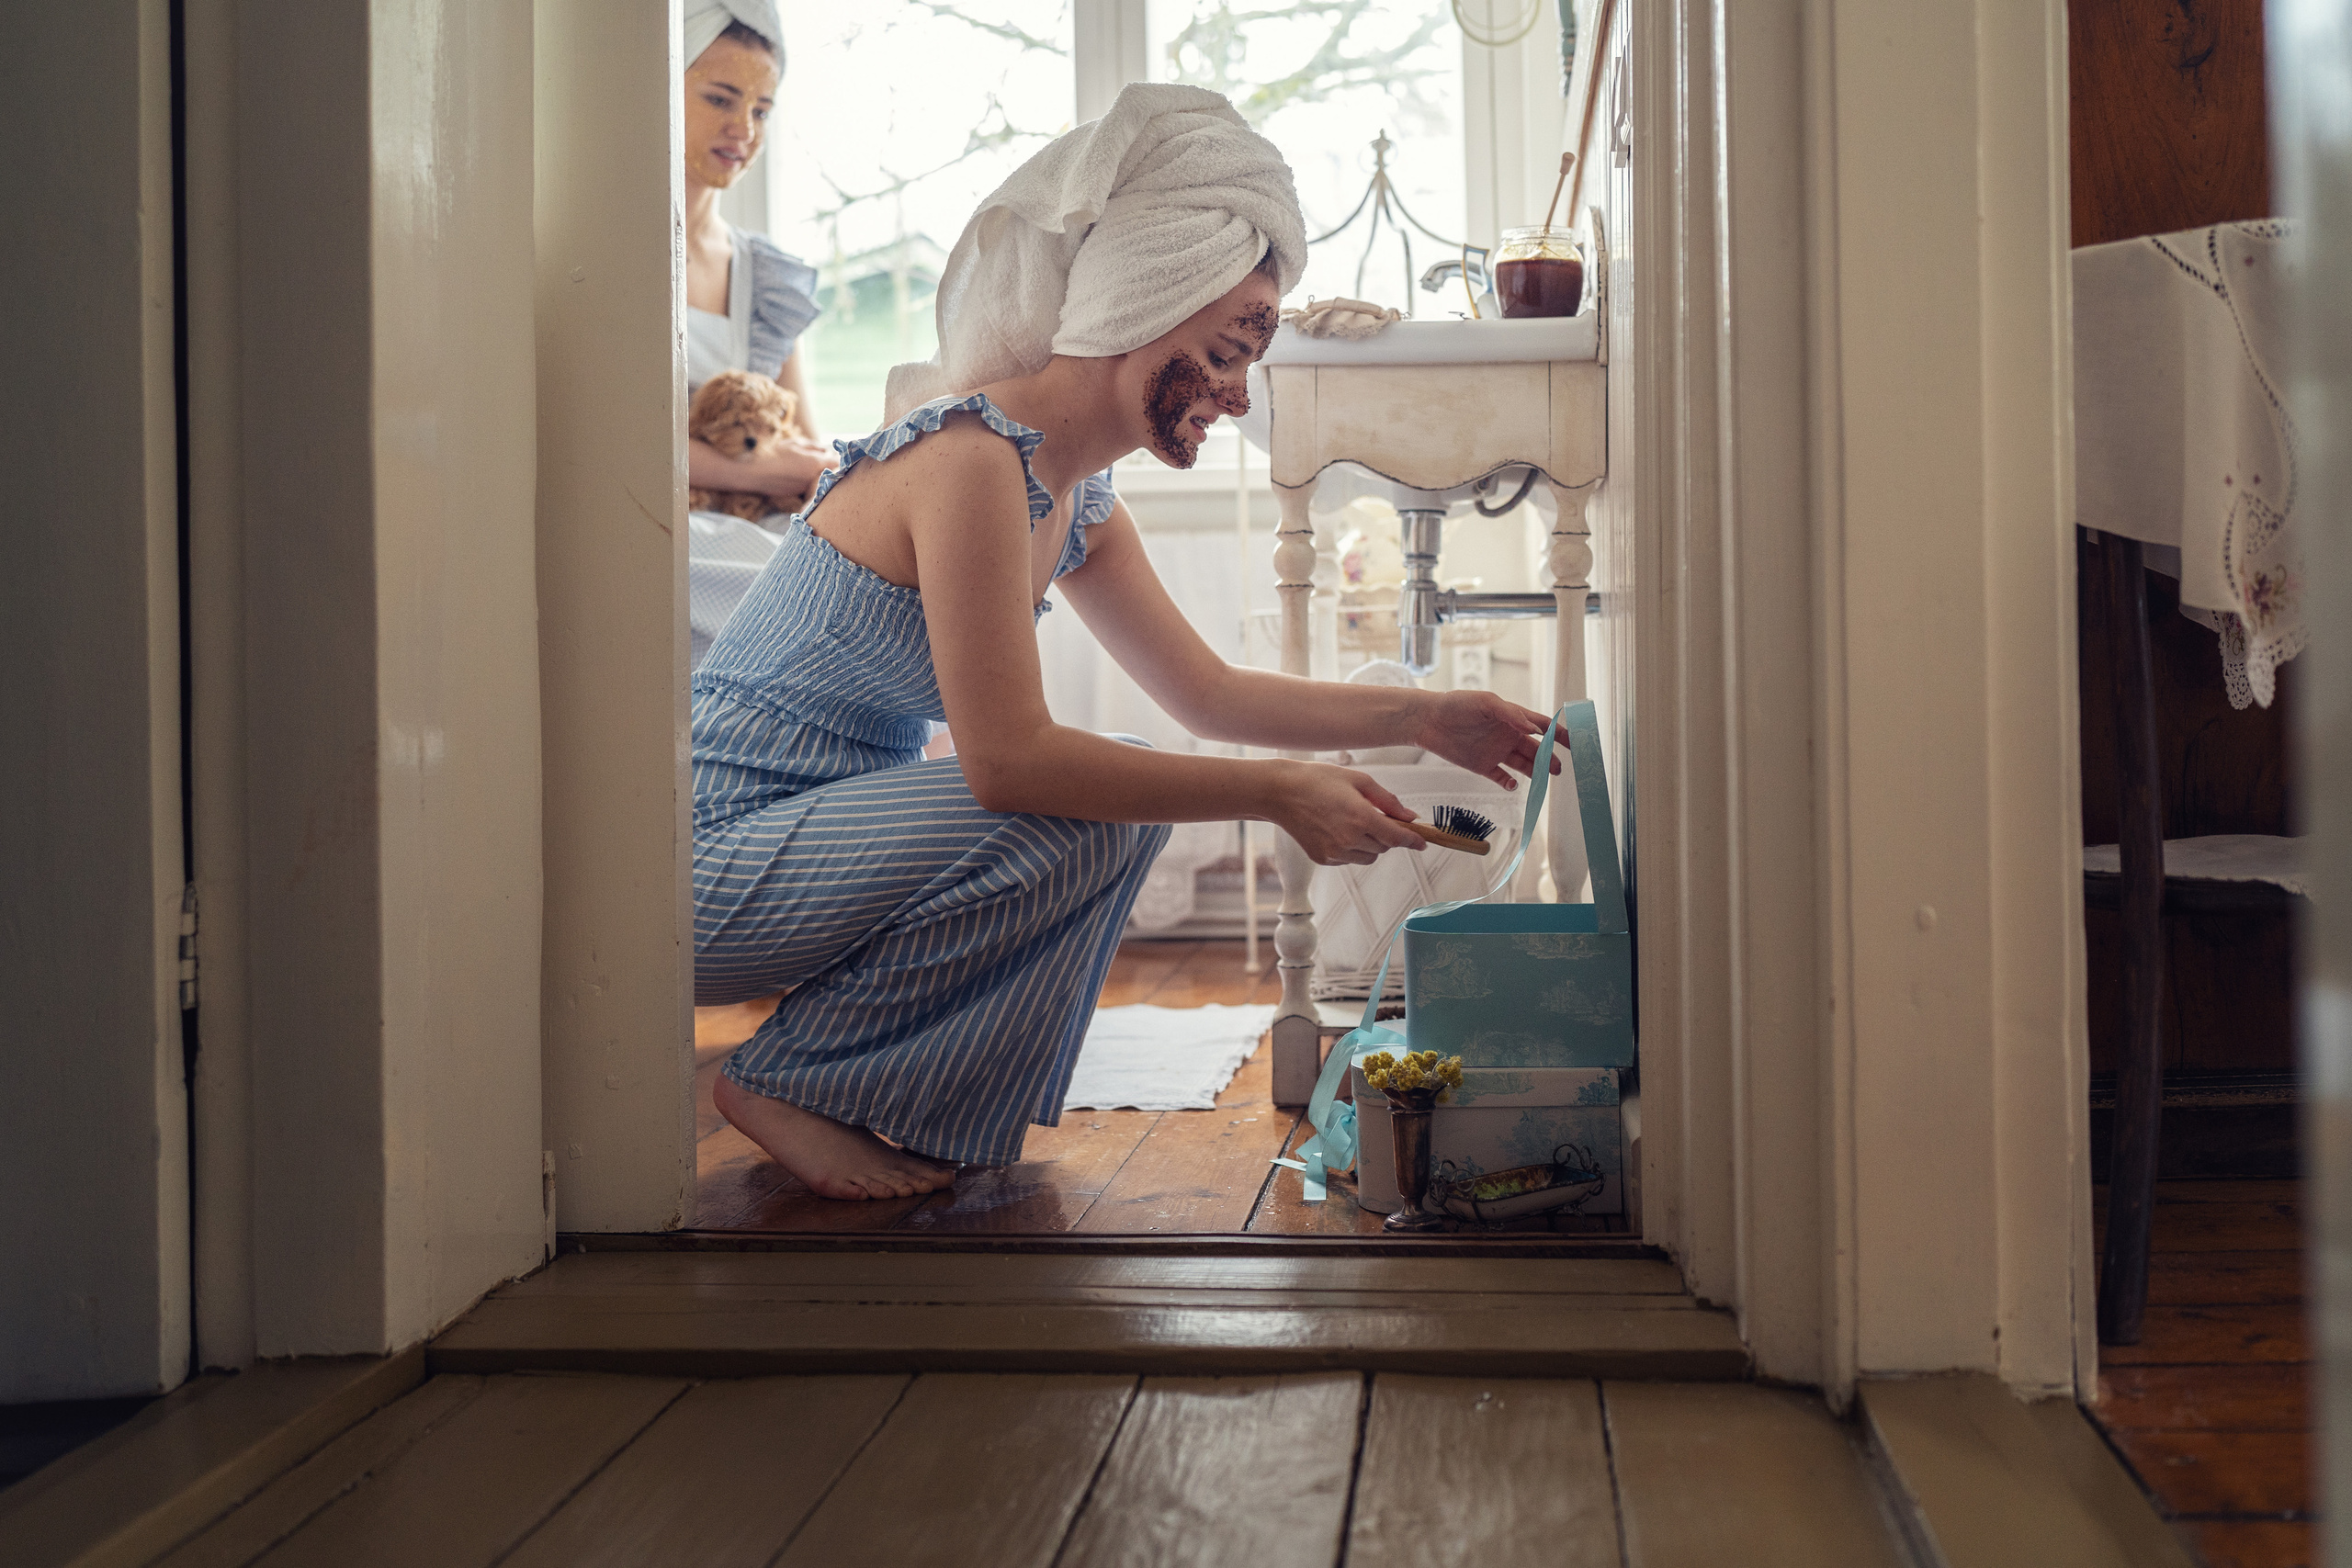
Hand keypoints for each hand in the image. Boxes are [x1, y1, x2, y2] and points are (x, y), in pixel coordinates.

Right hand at [752, 437, 832, 503]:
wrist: (755, 474)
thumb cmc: (774, 454)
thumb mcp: (794, 444)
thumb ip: (813, 447)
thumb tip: (825, 450)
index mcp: (816, 463)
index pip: (837, 462)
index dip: (836, 457)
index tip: (830, 453)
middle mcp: (814, 479)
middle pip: (830, 473)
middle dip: (827, 466)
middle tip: (819, 458)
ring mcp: (807, 488)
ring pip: (819, 481)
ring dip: (817, 474)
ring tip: (804, 466)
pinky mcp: (798, 494)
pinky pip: (808, 487)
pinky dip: (806, 481)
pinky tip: (795, 474)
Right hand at [1265, 760, 1427, 866]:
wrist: (1280, 793)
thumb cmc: (1317, 780)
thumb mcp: (1358, 780)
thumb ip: (1388, 801)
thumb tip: (1410, 817)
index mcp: (1361, 817)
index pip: (1397, 837)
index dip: (1413, 841)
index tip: (1422, 843)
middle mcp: (1349, 839)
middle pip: (1385, 847)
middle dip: (1387, 835)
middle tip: (1374, 816)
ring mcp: (1335, 852)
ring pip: (1369, 856)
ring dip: (1370, 844)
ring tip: (1352, 821)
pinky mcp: (1323, 859)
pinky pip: (1349, 859)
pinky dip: (1352, 848)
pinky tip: (1337, 829)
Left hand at [1412, 690, 1564, 789]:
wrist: (1427, 720)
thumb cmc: (1456, 704)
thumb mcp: (1485, 702)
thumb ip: (1510, 714)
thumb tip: (1533, 728)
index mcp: (1512, 718)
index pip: (1542, 726)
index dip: (1560, 734)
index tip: (1575, 743)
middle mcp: (1507, 735)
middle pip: (1536, 749)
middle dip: (1550, 759)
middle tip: (1559, 769)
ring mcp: (1496, 751)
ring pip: (1523, 765)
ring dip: (1536, 772)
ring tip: (1545, 779)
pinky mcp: (1482, 765)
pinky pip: (1501, 777)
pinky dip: (1509, 783)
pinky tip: (1512, 785)